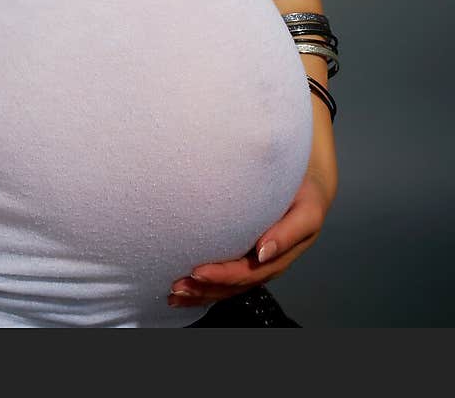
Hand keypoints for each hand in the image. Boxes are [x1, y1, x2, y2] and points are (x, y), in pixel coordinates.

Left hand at [167, 172, 334, 308]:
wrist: (310, 188)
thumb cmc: (305, 196)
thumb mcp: (305, 213)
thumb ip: (286, 233)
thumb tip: (263, 253)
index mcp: (278, 257)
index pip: (245, 273)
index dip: (221, 276)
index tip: (196, 272)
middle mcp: (264, 265)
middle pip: (232, 286)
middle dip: (203, 289)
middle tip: (175, 287)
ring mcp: (255, 263)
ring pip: (226, 287)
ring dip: (200, 293)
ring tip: (174, 295)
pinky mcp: (246, 256)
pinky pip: (225, 278)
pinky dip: (204, 285)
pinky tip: (186, 289)